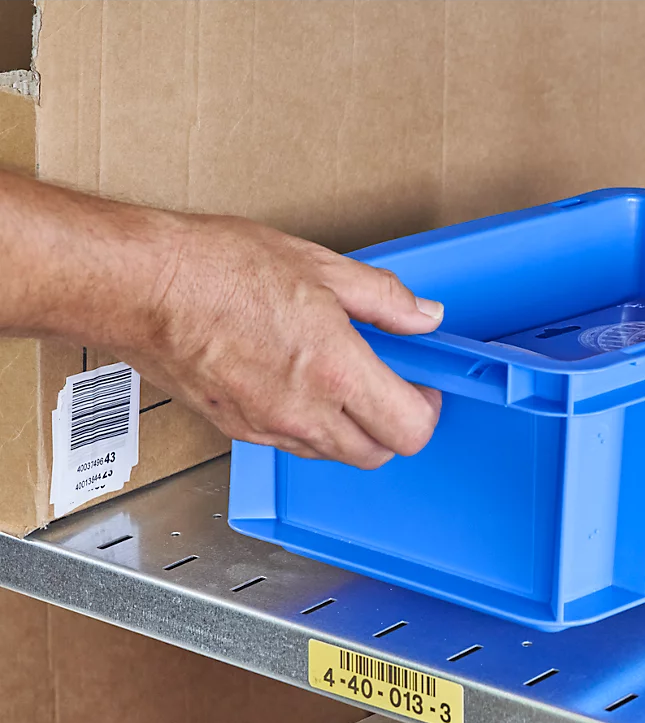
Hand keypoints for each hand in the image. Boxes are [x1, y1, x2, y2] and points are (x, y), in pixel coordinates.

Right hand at [124, 213, 443, 469]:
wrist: (141, 287)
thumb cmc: (218, 269)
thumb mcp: (321, 268)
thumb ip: (385, 300)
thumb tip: (425, 316)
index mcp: (336, 372)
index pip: (410, 430)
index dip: (426, 410)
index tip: (422, 385)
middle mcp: (306, 413)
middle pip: (377, 455)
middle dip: (394, 425)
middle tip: (391, 385)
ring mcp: (269, 428)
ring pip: (334, 454)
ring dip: (352, 429)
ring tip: (343, 379)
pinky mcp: (237, 430)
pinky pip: (292, 444)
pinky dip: (310, 426)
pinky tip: (300, 383)